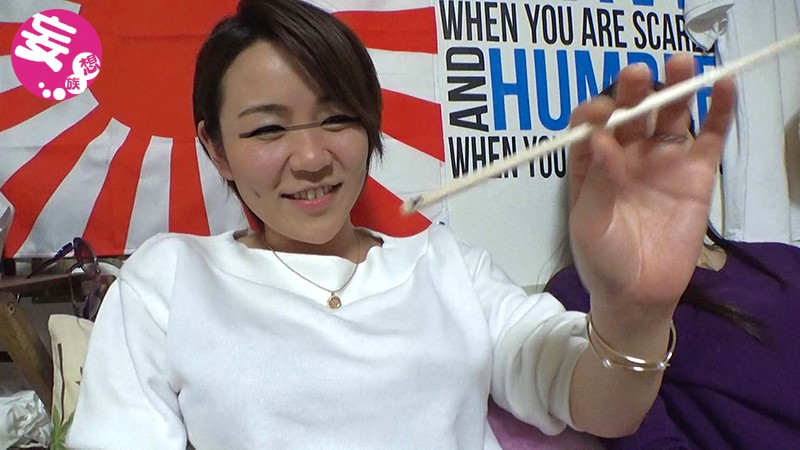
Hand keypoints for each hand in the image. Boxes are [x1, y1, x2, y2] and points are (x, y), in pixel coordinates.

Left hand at [567, 54, 735, 318]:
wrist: (638, 296)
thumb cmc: (603, 260)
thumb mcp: (590, 224)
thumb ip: (597, 182)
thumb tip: (600, 138)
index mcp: (592, 164)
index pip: (590, 126)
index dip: (594, 113)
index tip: (600, 111)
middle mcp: (626, 155)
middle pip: (630, 113)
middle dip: (632, 91)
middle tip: (637, 75)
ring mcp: (662, 162)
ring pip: (669, 116)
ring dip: (674, 88)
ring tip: (680, 62)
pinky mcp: (695, 174)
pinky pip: (708, 137)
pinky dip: (718, 112)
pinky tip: (722, 86)